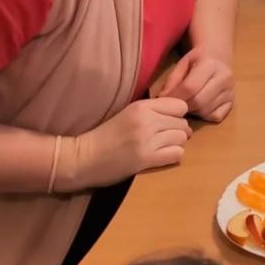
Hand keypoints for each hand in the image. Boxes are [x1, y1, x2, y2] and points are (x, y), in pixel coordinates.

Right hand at [63, 97, 190, 190]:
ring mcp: (147, 140)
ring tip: (161, 147)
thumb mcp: (128, 114)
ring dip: (175, 144)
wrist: (82, 158)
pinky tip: (161, 156)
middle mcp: (147, 121)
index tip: (168, 122)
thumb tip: (180, 115)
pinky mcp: (146, 159)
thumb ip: (152, 111)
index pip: (179, 106)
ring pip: (182, 138)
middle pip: (182, 123)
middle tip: (164, 138)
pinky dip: (173, 156)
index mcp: (141, 107)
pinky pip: (177, 154)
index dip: (177, 115)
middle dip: (177, 131)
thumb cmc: (105, 136)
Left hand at [158, 47, 233, 121]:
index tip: (165, 100)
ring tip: (188, 103)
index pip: (190, 87)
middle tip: (176, 105)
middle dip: (184, 106)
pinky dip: (205, 115)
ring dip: (193, 111)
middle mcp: (224, 78)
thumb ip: (172, 81)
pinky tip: (200, 107)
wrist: (219, 55)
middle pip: (199, 101)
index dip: (174, 96)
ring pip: (207, 110)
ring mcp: (231, 90)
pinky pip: (216, 116)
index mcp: (210, 64)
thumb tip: (162, 99)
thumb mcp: (182, 64)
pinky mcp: (233, 101)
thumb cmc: (197, 59)